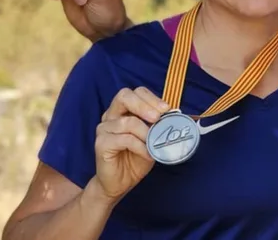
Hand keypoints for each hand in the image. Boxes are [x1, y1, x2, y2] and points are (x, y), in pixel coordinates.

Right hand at [92, 87, 169, 202]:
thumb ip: (159, 125)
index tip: (166, 109)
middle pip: (124, 96)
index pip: (135, 92)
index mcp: (123, 111)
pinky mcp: (101, 144)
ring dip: (146, 133)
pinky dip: (140, 146)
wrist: (120, 183)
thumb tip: (176, 114)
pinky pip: (124, 139)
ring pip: (127, 122)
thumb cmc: (136, 159)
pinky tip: (147, 154)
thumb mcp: (153, 139)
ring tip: (154, 144)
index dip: (151, 98)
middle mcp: (111, 116)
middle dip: (144, 105)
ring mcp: (104, 129)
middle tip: (158, 118)